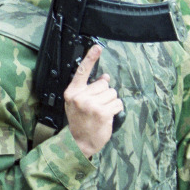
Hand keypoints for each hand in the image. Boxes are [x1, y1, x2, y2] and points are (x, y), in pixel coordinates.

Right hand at [64, 45, 122, 159]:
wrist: (79, 142)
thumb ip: (89, 89)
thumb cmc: (80, 122)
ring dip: (111, 102)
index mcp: (72, 92)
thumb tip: (105, 77)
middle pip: (103, 84)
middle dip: (104, 94)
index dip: (90, 58)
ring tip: (101, 112)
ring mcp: (90, 105)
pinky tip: (108, 116)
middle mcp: (80, 97)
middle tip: (96, 106)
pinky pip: (117, 103)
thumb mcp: (79, 103)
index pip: (82, 72)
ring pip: (112, 93)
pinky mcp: (102, 112)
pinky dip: (116, 109)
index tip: (97, 47)